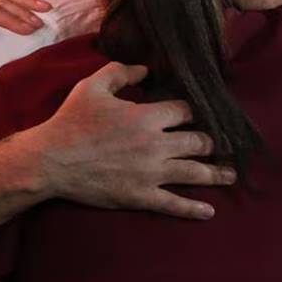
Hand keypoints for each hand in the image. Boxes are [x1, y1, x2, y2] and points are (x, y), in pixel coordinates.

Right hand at [29, 62, 233, 219]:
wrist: (51, 161)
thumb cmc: (71, 121)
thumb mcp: (93, 86)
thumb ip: (121, 72)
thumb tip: (145, 70)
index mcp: (147, 116)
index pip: (184, 111)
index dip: (191, 111)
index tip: (195, 114)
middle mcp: (156, 145)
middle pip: (198, 142)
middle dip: (210, 142)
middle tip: (220, 144)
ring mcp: (151, 173)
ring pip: (195, 172)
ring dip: (216, 174)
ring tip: (230, 175)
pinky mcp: (141, 195)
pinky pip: (174, 204)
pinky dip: (194, 208)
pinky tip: (209, 211)